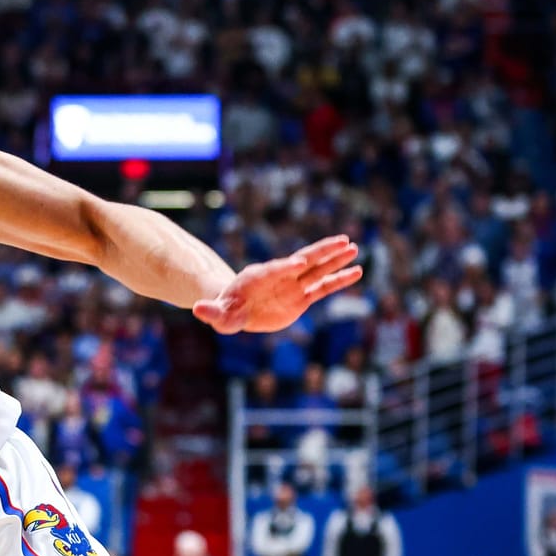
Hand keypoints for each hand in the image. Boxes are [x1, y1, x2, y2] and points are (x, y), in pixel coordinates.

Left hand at [193, 236, 362, 334]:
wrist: (235, 308)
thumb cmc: (225, 310)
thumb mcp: (217, 314)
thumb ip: (212, 312)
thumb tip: (198, 310)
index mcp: (259, 278)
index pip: (275, 270)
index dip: (285, 267)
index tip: (299, 263)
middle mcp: (280, 277)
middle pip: (303, 261)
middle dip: (321, 252)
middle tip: (341, 241)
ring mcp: (293, 285)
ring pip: (318, 270)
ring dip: (335, 260)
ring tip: (355, 248)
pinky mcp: (301, 297)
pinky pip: (323, 287)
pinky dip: (339, 280)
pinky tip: (357, 272)